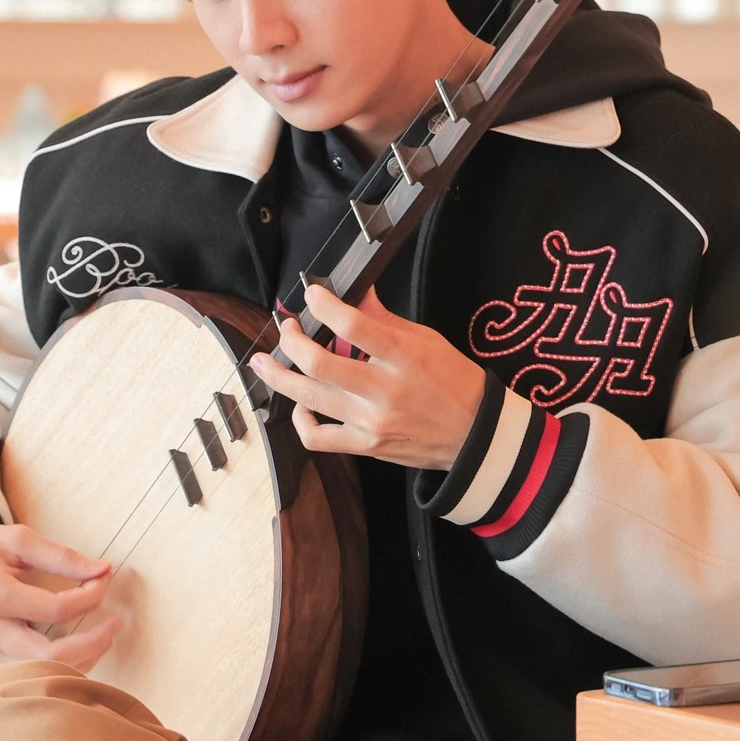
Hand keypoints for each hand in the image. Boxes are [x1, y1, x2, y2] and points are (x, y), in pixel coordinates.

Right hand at [0, 523, 121, 671]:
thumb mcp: (14, 539)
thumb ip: (60, 556)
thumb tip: (102, 569)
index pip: (57, 609)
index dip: (91, 595)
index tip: (105, 578)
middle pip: (52, 656)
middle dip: (94, 642)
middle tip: (116, 624)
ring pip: (41, 674)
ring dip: (80, 660)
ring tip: (102, 636)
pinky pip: (26, 678)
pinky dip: (57, 669)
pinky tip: (77, 651)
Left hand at [251, 284, 485, 470]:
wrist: (476, 436)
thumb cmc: (454, 382)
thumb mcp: (428, 340)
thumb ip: (386, 319)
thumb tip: (357, 293)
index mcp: (404, 357)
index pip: (354, 325)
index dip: (324, 306)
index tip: (312, 294)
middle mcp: (384, 391)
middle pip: (320, 364)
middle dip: (292, 342)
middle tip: (286, 329)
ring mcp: (372, 423)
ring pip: (311, 399)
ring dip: (279, 377)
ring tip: (264, 362)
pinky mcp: (366, 447)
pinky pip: (318, 438)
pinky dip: (301, 421)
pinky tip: (300, 406)